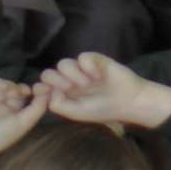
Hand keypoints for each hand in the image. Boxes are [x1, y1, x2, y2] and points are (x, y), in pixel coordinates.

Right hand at [0, 76, 50, 169]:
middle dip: (7, 84)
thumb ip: (38, 108)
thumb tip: (48, 91)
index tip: (26, 90)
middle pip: (0, 86)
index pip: (14, 94)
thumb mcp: (24, 123)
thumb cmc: (0, 136)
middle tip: (10, 90)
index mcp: (4, 111)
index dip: (20, 88)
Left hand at [38, 52, 170, 129]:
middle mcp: (69, 81)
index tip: (53, 94)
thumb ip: (57, 105)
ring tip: (87, 84)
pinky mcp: (95, 60)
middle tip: (70, 88)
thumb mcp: (76, 113)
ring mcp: (81, 70)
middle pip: (47, 73)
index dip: (41, 89)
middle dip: (56, 81)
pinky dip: (88, 67)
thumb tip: (51, 91)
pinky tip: (98, 76)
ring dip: (73, 75)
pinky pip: (82, 57)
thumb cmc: (102, 109)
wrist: (129, 101)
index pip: (42, 86)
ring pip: (63, 64)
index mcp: (63, 94)